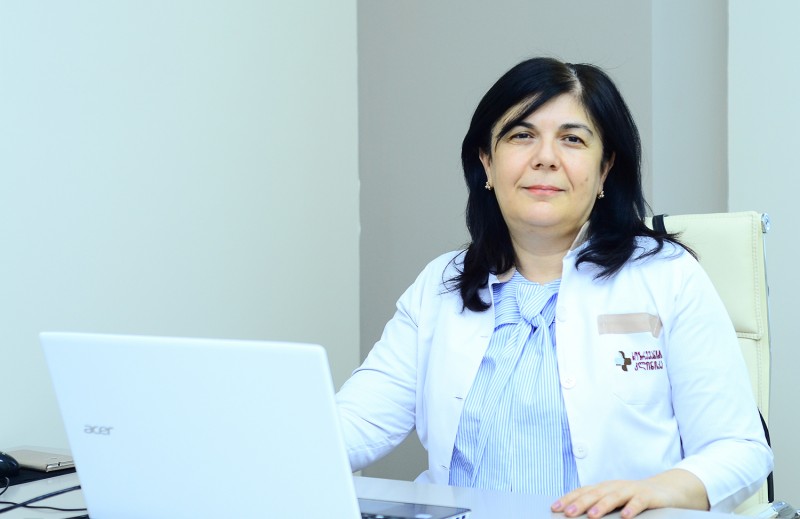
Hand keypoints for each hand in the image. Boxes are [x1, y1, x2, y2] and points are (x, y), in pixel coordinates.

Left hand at [550, 469, 708, 518]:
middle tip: (568, 512)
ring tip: (592, 516)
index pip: (583, 491)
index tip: (554, 508)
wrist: (668, 490)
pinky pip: (640, 501)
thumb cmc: (637, 498)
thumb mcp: (616, 501)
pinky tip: (625, 516)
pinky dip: (632, 507)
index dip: (568, 498)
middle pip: (595, 493)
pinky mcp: (649, 495)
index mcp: (605, 488)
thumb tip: (578, 514)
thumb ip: (600, 506)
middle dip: (580, 502)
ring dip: (602, 505)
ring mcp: (632, 489)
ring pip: (615, 496)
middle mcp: (616, 486)